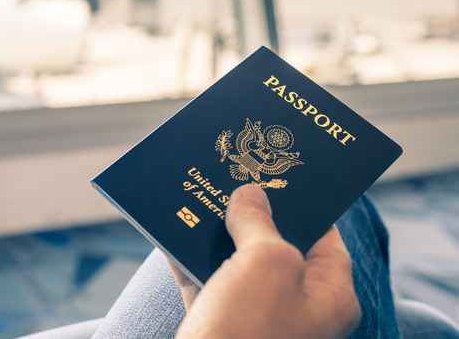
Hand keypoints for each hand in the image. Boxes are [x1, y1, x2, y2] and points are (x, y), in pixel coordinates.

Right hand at [169, 184, 359, 338]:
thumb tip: (249, 195)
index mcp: (327, 295)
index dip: (301, 203)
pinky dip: (188, 259)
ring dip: (214, 234)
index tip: (277, 174)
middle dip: (250, 214)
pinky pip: (203, 283)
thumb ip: (259, 222)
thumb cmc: (250, 332)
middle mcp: (295, 307)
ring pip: (235, 264)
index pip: (324, 237)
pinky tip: (172, 233)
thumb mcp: (265, 262)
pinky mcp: (218, 328)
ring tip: (198, 197)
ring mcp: (255, 320)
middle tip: (230, 179)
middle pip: (274, 247)